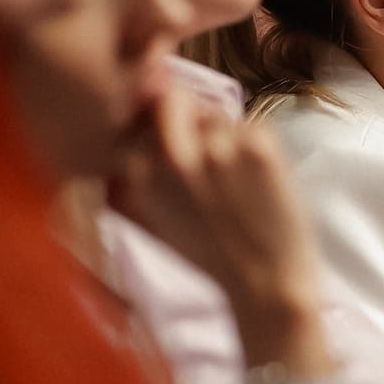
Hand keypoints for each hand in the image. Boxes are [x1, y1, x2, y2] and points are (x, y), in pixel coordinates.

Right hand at [109, 90, 331, 374]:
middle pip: (172, 98)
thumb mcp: (151, 223)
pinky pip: (253, 125)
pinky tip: (259, 183)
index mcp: (139, 176)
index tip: (174, 145)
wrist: (266, 285)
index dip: (157, 127)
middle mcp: (172, 158)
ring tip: (237, 181)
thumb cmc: (211, 256)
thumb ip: (129, 182)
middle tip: (208, 149)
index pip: (137, 119)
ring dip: (226, 136)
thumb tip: (118, 141)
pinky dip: (258, 146)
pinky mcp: (258, 148)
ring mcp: (217, 150)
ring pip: (218, 115)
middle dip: (187, 113)